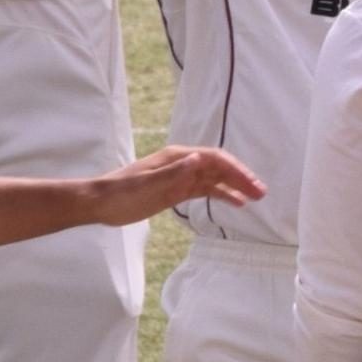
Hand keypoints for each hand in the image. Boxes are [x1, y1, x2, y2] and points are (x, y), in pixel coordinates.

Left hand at [88, 145, 266, 225]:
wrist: (100, 202)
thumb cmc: (121, 193)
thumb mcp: (147, 185)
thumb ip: (174, 173)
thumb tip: (197, 159)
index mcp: (177, 158)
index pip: (214, 159)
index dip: (235, 170)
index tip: (251, 185)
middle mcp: (183, 163)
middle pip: (219, 167)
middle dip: (241, 177)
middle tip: (261, 193)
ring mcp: (181, 177)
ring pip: (215, 178)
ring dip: (235, 186)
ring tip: (255, 198)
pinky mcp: (176, 190)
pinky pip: (205, 190)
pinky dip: (222, 194)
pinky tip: (236, 203)